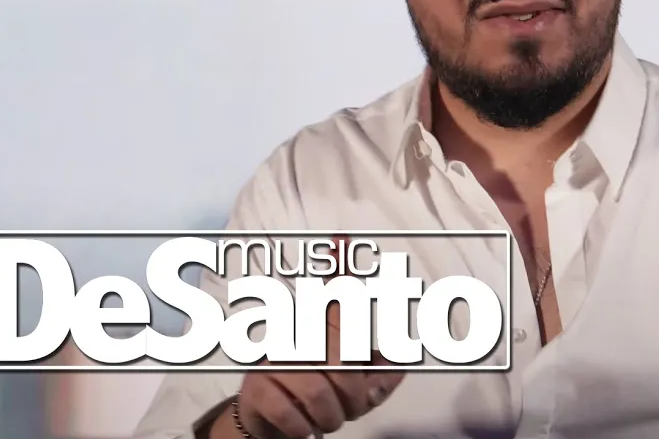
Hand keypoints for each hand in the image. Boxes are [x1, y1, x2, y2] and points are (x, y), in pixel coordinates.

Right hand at [233, 235, 402, 437]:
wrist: (267, 422)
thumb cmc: (318, 398)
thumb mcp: (357, 390)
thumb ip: (380, 378)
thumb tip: (403, 366)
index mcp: (323, 331)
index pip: (335, 296)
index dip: (339, 266)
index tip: (342, 238)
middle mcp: (297, 338)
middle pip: (344, 365)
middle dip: (356, 398)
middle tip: (352, 408)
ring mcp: (274, 362)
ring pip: (319, 394)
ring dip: (331, 419)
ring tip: (326, 419)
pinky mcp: (256, 389)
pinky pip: (292, 414)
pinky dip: (304, 430)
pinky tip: (302, 427)